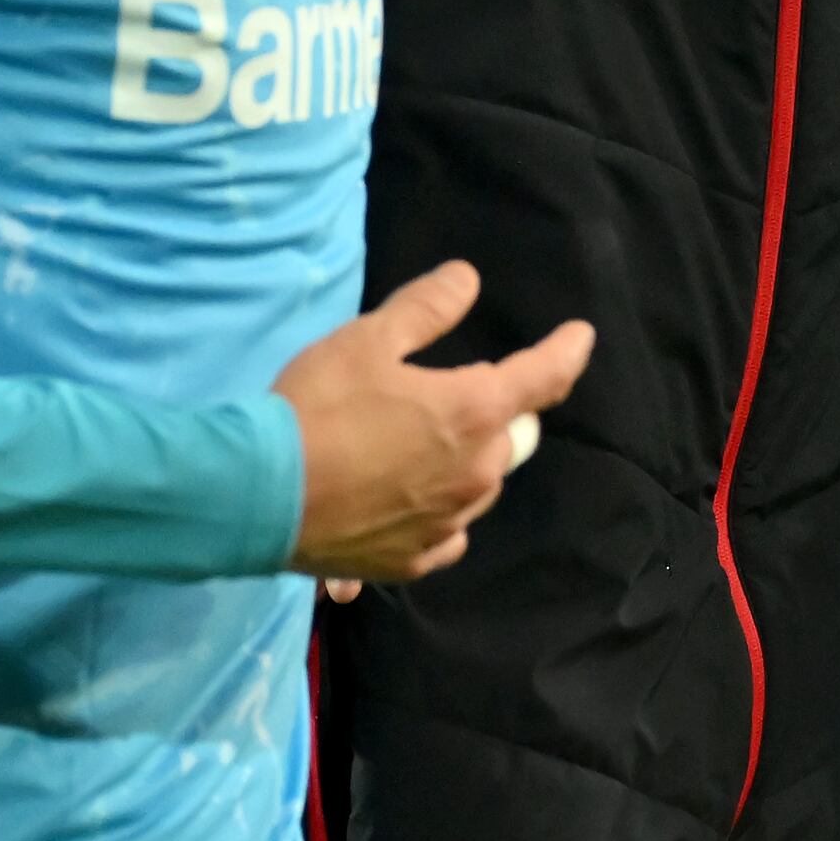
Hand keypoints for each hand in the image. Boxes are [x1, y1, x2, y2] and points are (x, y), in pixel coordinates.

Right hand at [273, 261, 593, 582]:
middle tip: (460, 394)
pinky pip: (448, 533)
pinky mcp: (415, 561)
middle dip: (503, 412)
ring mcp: (448, 524)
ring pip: (482, 486)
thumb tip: (468, 279)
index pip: (543, 377)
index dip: (566, 351)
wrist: (259, 494)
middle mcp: (476, 474)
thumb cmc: (318, 407)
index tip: (580, 336)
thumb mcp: (368, 340)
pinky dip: (440, 511)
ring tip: (420, 445)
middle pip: (514, 437)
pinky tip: (408, 499)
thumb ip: (426, 308)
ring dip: (469, 461)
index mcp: (474, 412)